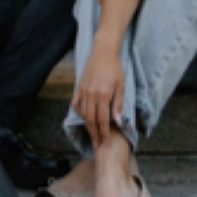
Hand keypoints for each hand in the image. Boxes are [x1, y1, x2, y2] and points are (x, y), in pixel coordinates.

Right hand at [71, 33, 127, 148]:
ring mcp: (83, 90)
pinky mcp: (78, 86)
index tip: (106, 143)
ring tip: (92, 134)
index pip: (102, 120)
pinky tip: (84, 116)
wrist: (103, 52)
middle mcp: (91, 94)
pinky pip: (76, 103)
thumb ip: (118, 105)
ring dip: (87, 125)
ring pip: (83, 113)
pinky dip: (79, 111)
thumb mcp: (121, 87)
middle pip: (90, 119)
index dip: (104, 133)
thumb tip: (118, 123)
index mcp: (103, 95)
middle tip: (98, 144)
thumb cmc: (115, 69)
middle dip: (94, 133)